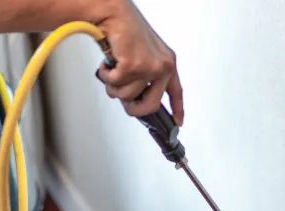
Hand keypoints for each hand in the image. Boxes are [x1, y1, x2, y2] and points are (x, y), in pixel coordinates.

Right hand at [96, 1, 183, 124]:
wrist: (115, 13)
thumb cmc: (125, 30)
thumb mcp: (142, 55)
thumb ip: (144, 76)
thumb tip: (135, 99)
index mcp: (167, 62)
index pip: (176, 92)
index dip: (177, 109)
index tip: (178, 122)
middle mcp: (163, 66)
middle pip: (150, 106)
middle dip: (132, 109)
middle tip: (123, 101)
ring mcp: (150, 67)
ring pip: (127, 96)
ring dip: (114, 86)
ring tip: (112, 69)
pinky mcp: (134, 67)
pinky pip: (115, 85)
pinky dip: (106, 76)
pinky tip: (108, 63)